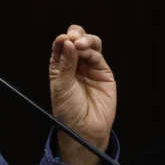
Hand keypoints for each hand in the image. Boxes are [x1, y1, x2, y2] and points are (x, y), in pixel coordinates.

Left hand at [49, 25, 116, 164]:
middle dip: (75, 35)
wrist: (84, 130)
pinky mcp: (104, 73)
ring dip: (85, 40)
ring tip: (79, 44)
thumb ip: (65, 64)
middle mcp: (75, 65)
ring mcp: (90, 68)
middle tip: (73, 37)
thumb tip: (67, 42)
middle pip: (77, 41)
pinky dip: (92, 51)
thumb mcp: (61, 86)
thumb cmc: (68, 111)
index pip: (61, 46)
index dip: (62, 40)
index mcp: (60, 66)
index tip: (62, 39)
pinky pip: (98, 57)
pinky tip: (85, 51)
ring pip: (90, 45)